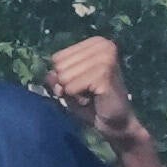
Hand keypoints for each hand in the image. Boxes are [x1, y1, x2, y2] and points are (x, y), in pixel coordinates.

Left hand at [42, 30, 152, 155]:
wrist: (116, 123)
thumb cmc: (91, 102)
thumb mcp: (67, 85)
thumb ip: (55, 76)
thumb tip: (51, 75)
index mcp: (96, 42)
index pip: (57, 57)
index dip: (63, 75)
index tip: (83, 83)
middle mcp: (103, 45)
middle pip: (59, 66)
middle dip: (67, 84)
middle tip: (88, 91)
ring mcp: (106, 58)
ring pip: (63, 77)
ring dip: (73, 92)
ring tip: (91, 94)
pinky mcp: (105, 74)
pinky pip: (71, 88)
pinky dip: (77, 98)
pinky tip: (94, 99)